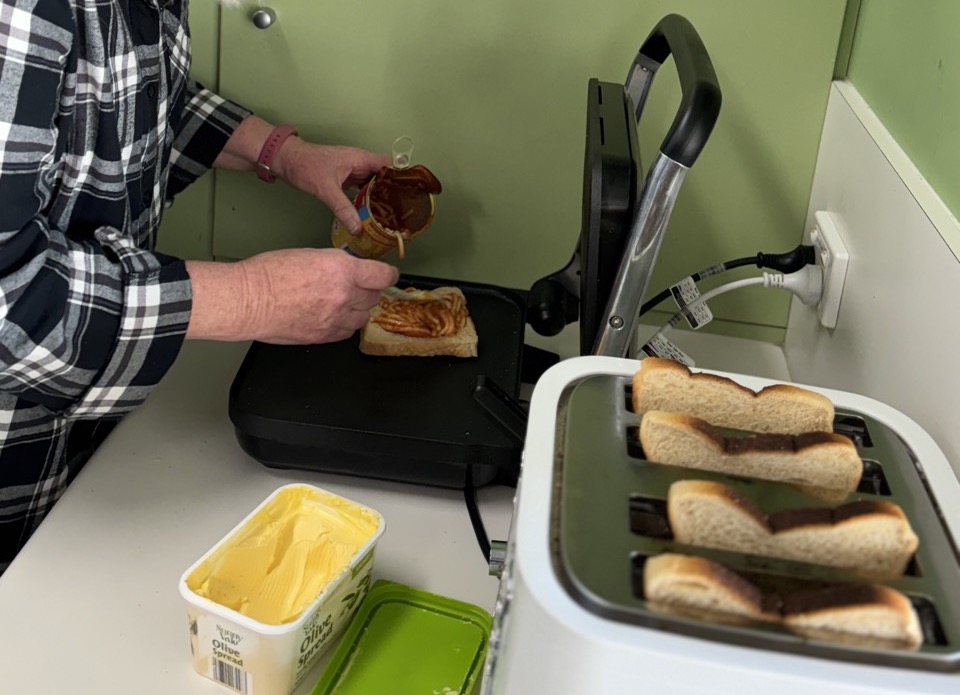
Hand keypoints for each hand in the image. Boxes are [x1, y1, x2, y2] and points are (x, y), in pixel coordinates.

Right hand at [185, 250, 398, 344]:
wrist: (248, 300)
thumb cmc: (269, 273)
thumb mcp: (310, 255)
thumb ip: (336, 265)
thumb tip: (350, 272)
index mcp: (341, 269)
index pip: (382, 275)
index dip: (388, 275)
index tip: (388, 276)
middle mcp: (343, 294)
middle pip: (373, 297)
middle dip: (366, 291)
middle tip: (353, 287)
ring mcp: (335, 318)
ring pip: (363, 317)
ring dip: (356, 310)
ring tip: (340, 303)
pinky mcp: (324, 336)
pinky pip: (346, 333)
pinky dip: (344, 325)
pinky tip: (331, 318)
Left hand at [274, 140, 390, 235]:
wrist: (284, 160)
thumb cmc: (304, 165)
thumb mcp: (325, 189)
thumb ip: (342, 208)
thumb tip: (358, 228)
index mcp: (360, 159)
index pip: (389, 165)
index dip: (401, 178)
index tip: (409, 195)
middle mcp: (359, 163)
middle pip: (384, 177)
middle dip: (392, 192)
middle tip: (401, 212)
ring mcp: (351, 171)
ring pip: (373, 184)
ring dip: (379, 198)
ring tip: (389, 216)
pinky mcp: (343, 179)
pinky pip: (361, 190)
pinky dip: (366, 200)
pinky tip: (368, 213)